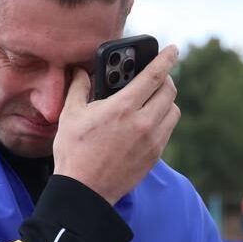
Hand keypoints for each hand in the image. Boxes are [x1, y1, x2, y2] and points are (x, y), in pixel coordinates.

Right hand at [53, 45, 180, 204]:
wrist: (85, 191)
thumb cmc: (74, 152)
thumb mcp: (70, 116)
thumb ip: (79, 88)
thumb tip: (80, 71)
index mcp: (122, 108)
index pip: (153, 75)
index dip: (166, 59)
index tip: (173, 50)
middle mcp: (143, 122)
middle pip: (168, 91)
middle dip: (165, 78)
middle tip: (155, 76)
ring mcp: (152, 141)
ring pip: (173, 110)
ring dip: (166, 100)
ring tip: (152, 99)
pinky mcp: (154, 155)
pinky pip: (167, 129)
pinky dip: (162, 120)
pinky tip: (147, 121)